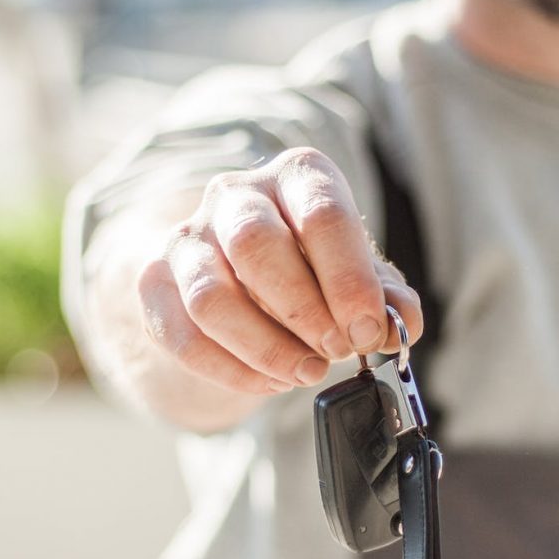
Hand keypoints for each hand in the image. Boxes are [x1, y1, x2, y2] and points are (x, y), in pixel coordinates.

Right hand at [136, 147, 423, 394]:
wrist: (242, 276)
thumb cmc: (312, 269)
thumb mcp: (359, 276)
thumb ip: (387, 298)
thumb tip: (402, 321)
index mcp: (297, 176)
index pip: (321, 213)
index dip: (348, 279)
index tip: (367, 330)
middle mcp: (236, 195)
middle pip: (256, 244)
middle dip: (303, 310)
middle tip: (337, 351)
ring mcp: (188, 238)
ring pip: (211, 297)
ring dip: (266, 347)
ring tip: (307, 372)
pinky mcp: (155, 284)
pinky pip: (182, 336)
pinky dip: (232, 370)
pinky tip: (271, 381)